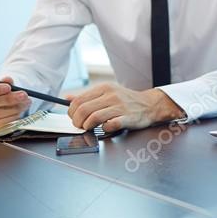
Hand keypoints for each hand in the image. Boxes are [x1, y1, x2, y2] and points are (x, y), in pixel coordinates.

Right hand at [0, 75, 30, 128]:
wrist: (2, 99)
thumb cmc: (2, 90)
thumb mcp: (4, 83)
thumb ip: (6, 81)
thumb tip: (8, 79)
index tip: (8, 87)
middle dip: (9, 99)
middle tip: (23, 95)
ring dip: (13, 108)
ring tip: (26, 102)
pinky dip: (10, 118)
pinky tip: (19, 112)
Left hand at [66, 83, 184, 131]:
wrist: (149, 104)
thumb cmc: (126, 100)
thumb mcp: (106, 93)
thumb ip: (87, 96)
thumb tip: (67, 98)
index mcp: (104, 88)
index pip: (78, 100)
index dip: (72, 113)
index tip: (74, 118)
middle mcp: (111, 95)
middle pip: (83, 110)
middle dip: (77, 122)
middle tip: (80, 126)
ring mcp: (120, 106)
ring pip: (94, 118)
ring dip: (88, 126)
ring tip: (90, 128)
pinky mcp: (127, 118)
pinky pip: (109, 125)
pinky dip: (104, 129)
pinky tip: (106, 127)